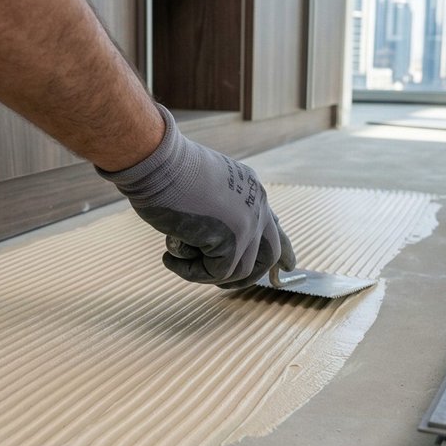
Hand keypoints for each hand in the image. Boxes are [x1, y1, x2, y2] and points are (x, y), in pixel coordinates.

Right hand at [99, 104, 294, 287]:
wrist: (156, 161)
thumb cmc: (165, 171)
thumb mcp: (200, 189)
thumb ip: (217, 211)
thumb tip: (214, 242)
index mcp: (250, 187)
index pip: (273, 225)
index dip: (283, 248)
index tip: (289, 266)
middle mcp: (257, 203)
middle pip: (269, 253)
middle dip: (250, 275)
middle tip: (222, 284)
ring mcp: (249, 221)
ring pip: (240, 270)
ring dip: (204, 271)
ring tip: (177, 258)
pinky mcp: (234, 239)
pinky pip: (217, 273)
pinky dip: (190, 272)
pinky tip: (169, 256)